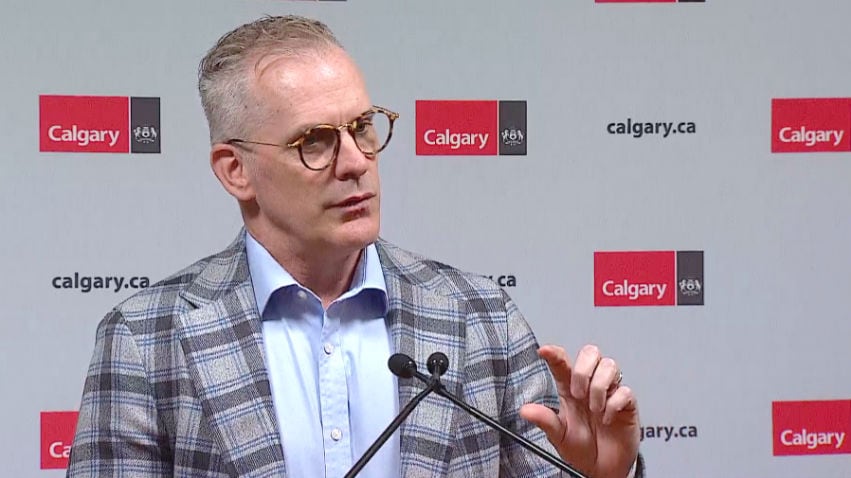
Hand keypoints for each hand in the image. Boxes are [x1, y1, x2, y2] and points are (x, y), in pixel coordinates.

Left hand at [519, 344, 639, 477]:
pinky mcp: (627, 404)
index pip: (563, 363)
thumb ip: (545, 421)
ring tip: (594, 409)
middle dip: (583, 370)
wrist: (602, 469)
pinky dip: (614, 405)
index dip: (554, 353)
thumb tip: (526, 410)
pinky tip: (607, 419)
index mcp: (570, 389)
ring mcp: (610, 392)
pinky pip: (625, 391)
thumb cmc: (581, 448)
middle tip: (578, 394)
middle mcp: (590, 385)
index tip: (544, 351)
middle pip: (590, 353)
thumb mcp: (558, 436)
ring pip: (609, 365)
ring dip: (599, 387)